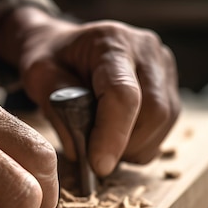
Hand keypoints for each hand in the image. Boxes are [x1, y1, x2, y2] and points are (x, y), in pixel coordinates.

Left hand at [0, 7, 179, 176]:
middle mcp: (146, 50)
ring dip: (134, 147)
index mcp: (111, 42)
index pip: (123, 93)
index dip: (113, 134)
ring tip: (103, 144)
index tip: (97, 165)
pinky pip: (167, 125)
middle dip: (125, 145)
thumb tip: (80, 149)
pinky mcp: (169, 84)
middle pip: (154, 111)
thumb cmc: (51, 60)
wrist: (65, 46)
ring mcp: (163, 66)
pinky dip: (143, 142)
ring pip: (164, 121)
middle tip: (95, 157)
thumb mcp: (38, 76)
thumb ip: (56, 107)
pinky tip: (118, 137)